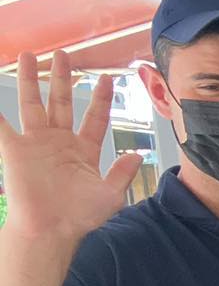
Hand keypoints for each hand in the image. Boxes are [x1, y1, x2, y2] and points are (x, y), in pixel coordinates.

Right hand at [0, 52, 140, 242]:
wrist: (52, 230)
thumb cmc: (81, 217)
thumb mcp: (112, 195)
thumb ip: (124, 173)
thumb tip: (138, 154)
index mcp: (84, 150)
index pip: (95, 117)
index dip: (101, 98)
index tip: (108, 78)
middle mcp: (60, 142)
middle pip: (62, 102)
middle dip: (63, 78)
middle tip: (64, 55)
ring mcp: (36, 143)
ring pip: (33, 104)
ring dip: (30, 80)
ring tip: (29, 56)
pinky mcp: (16, 150)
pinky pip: (2, 125)